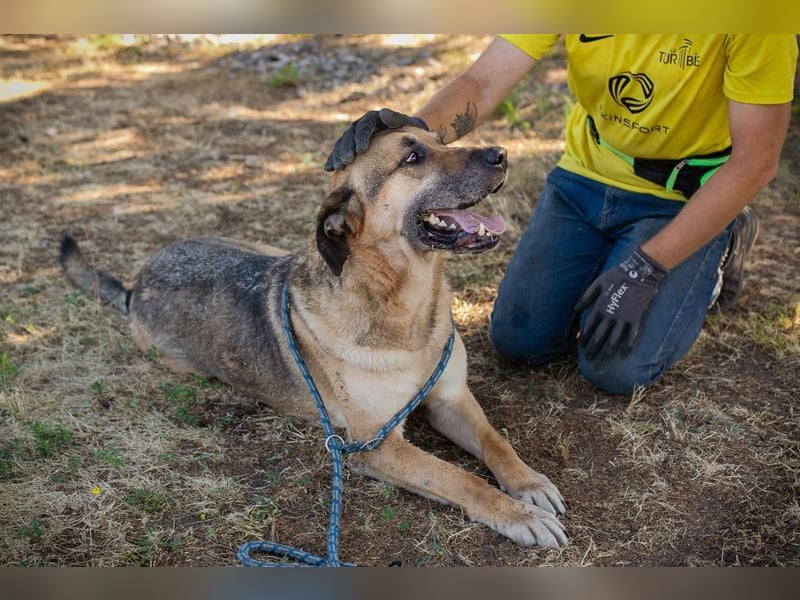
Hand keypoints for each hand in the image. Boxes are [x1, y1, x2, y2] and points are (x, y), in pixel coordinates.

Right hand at [324, 108, 427, 170]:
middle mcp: (361, 125)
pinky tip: (328, 169)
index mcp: (374, 118)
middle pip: (350, 135)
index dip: (361, 137)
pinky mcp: (351, 147)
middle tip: (347, 162)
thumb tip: (383, 113)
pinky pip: (340, 152)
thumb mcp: (408, 124)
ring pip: (343, 144)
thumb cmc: (410, 132)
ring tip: (338, 167)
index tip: (361, 150)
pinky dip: (334, 159)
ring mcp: (354, 136)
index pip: (365, 125)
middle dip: (347, 148)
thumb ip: (397, 119)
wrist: (407, 137)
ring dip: (338, 155)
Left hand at [575, 247, 668, 362]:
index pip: (588, 328)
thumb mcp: (597, 283)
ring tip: (602, 364)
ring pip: (613, 341)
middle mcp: (610, 316)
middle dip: (593, 351)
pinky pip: (632, 336)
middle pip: (599, 338)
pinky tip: (623, 355)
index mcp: (600, 307)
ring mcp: (624, 318)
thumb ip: (586, 297)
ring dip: (607, 354)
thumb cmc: (617, 275)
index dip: (584, 339)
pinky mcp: (637, 319)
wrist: (640, 272)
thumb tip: (576, 309)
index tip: (581, 347)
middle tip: (589, 361)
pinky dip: (628, 346)